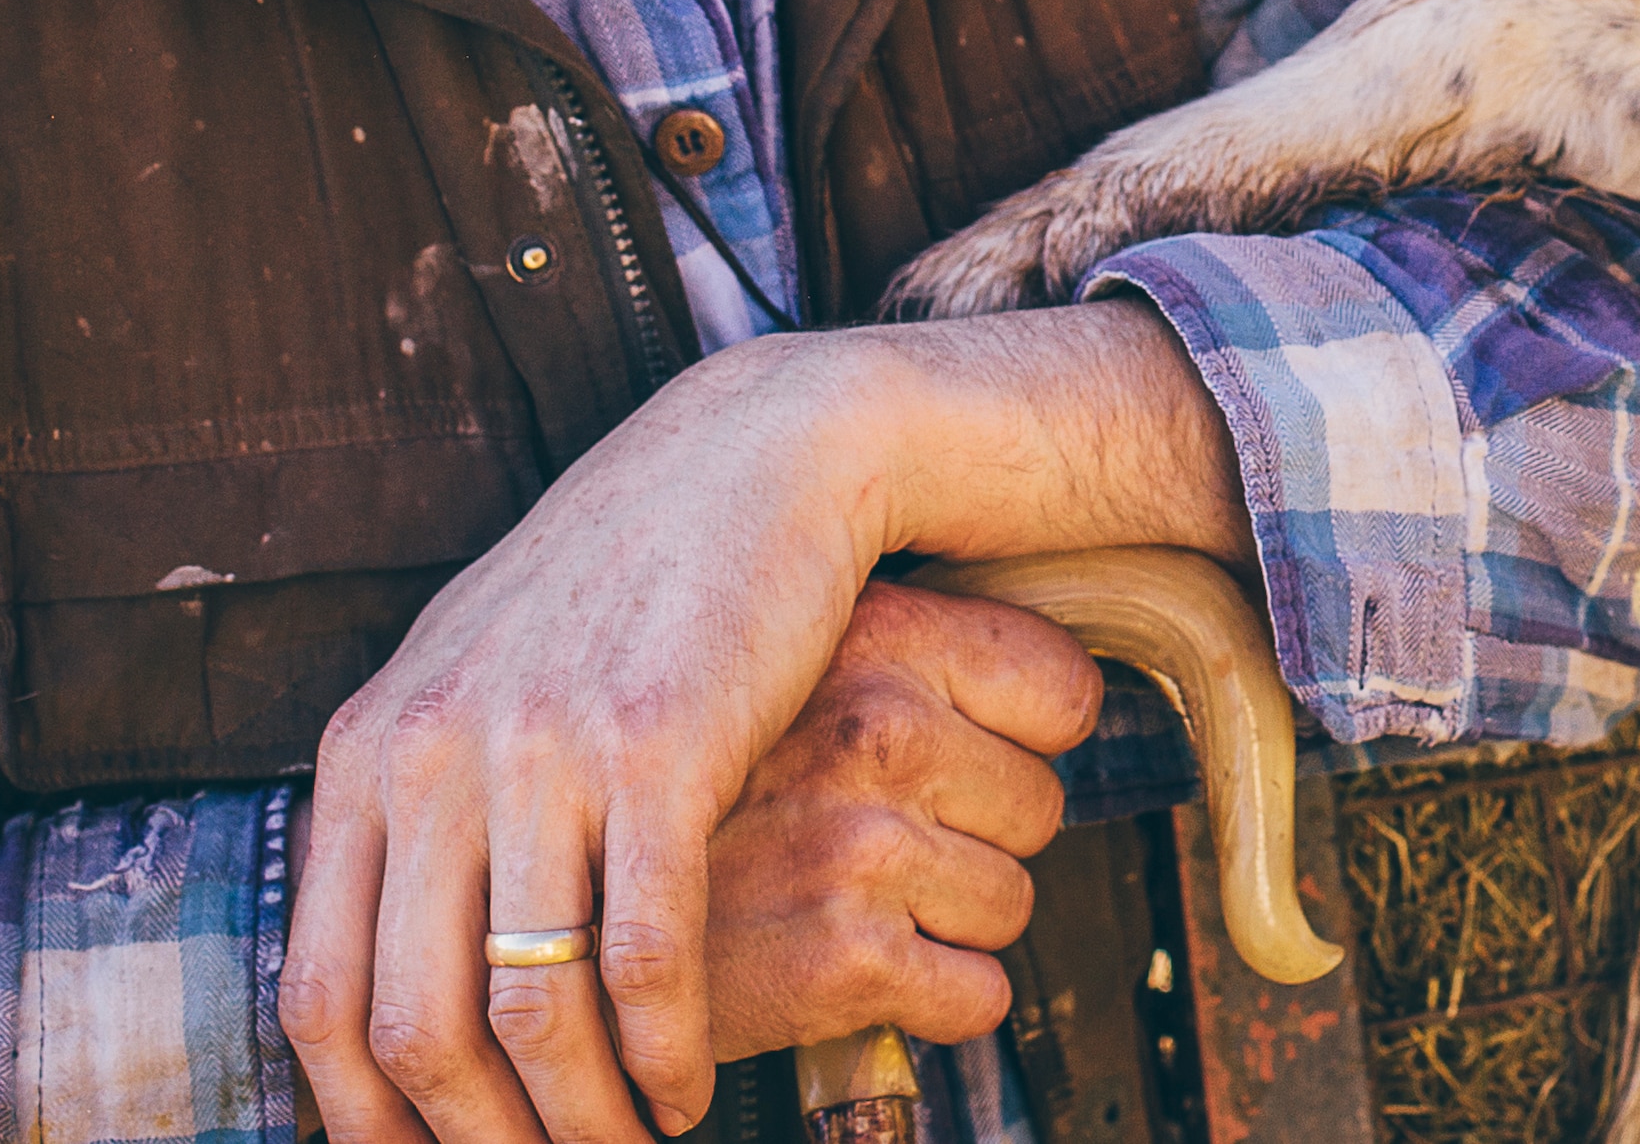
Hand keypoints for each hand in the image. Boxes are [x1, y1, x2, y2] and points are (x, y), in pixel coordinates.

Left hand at [276, 303, 1250, 1143]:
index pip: (315, 995)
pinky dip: (663, 1050)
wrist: (751, 459)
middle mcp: (430, 755)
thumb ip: (411, 805)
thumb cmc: (616, 584)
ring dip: (578, 1118)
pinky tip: (688, 1083)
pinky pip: (645, 952)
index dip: (363, 1120)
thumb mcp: (472, 679)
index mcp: (365, 752)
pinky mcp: (658, 746)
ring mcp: (541, 749)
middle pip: (411, 1024)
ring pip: (527, 1008)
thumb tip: (369, 962)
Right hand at [701, 580, 1103, 1060]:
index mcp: (872, 637)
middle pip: (1041, 806)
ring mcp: (858, 845)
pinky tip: (859, 969)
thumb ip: (896, 658)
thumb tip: (1045, 684)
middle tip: (884, 847)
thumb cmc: (692, 791)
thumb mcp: (786, 667)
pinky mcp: (845, 957)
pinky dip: (936, 1003)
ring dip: (950, 925)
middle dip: (978, 842)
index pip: (1065, 689)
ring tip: (854, 902)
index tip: (970, 764)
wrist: (574, 910)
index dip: (1026, 742)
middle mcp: (872, 729)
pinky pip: (978, 995)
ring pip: (1010, 904)